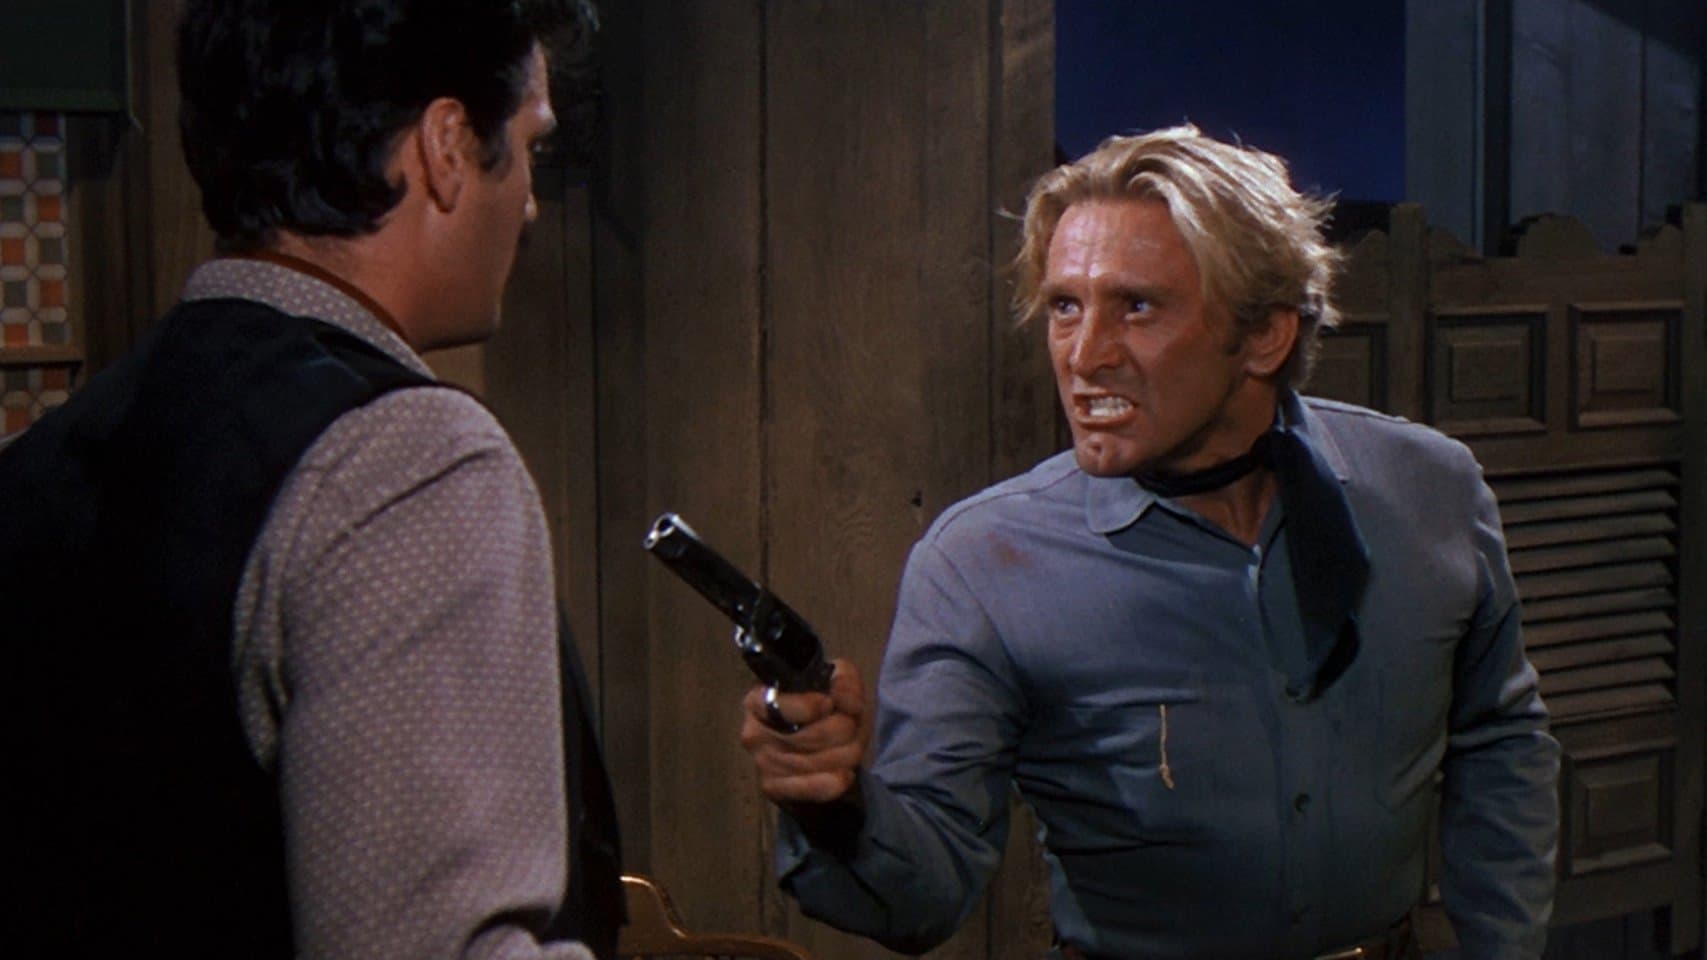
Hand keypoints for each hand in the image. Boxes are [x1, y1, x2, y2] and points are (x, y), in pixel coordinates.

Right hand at [740, 659, 867, 804]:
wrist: (821, 745)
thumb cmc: (824, 707)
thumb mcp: (837, 681)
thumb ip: (846, 683)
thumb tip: (849, 704)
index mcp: (759, 699)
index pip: (781, 706)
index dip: (811, 706)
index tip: (828, 704)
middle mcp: (754, 732)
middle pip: (812, 736)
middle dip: (844, 730)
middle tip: (850, 725)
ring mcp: (762, 764)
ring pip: (820, 762)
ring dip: (847, 754)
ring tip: (850, 746)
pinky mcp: (773, 789)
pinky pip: (812, 789)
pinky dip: (835, 782)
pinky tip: (845, 774)